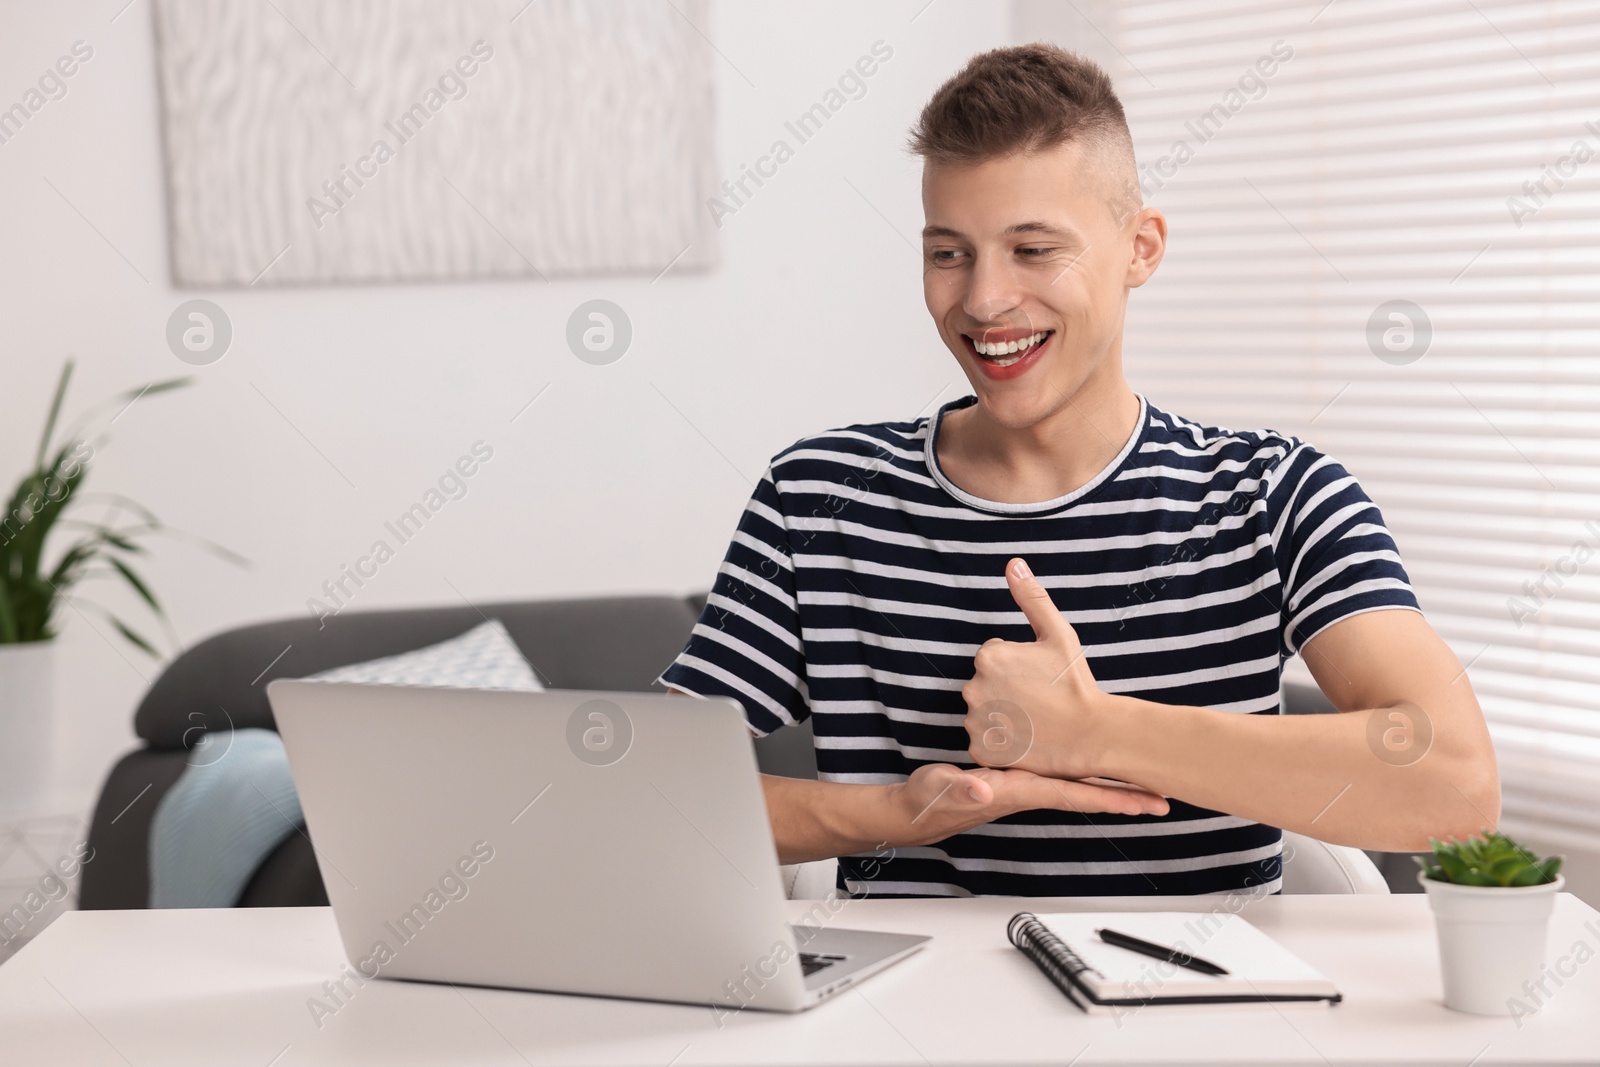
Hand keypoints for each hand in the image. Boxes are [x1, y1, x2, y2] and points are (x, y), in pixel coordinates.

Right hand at [886, 762, 1168, 847]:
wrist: (917, 808)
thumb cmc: (928, 798)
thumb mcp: (939, 788)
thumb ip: (960, 789)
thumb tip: (983, 792)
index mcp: (1018, 791)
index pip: (1073, 795)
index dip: (1110, 797)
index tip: (1144, 802)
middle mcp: (1030, 791)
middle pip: (1087, 794)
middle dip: (1126, 796)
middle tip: (1165, 796)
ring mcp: (1027, 787)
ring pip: (1078, 785)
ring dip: (1111, 785)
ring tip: (1146, 782)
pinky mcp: (1020, 779)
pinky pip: (1062, 776)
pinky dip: (1086, 773)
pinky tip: (1100, 766)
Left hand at [962, 556, 1112, 779]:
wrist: (1092, 734)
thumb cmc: (1075, 682)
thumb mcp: (1058, 633)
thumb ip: (1031, 597)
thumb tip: (1013, 563)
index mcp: (988, 656)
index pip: (994, 658)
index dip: (1019, 667)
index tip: (1040, 678)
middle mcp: (972, 686)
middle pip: (985, 684)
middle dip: (1006, 690)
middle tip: (1039, 699)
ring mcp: (975, 720)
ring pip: (984, 712)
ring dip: (1002, 715)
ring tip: (1034, 719)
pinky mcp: (981, 748)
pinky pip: (985, 740)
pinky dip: (1001, 741)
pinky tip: (1026, 738)